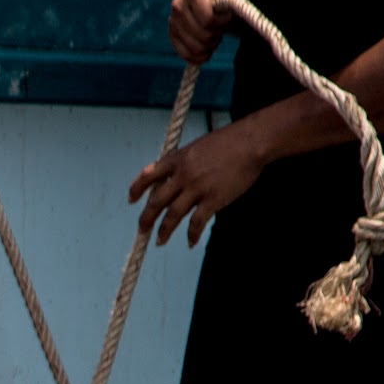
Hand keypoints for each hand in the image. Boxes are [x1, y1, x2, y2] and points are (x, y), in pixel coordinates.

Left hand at [129, 118, 268, 245]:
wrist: (252, 141)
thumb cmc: (229, 141)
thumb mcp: (198, 147)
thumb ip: (184, 163)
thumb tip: (175, 179)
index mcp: (177, 159)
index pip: (148, 175)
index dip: (137, 189)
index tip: (131, 200)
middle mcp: (182, 175)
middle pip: (156, 201)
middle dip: (146, 219)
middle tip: (142, 231)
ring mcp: (197, 188)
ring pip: (172, 215)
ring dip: (164, 231)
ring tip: (159, 241)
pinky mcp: (213, 199)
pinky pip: (196, 222)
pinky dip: (191, 234)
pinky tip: (190, 242)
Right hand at [169, 0, 246, 64]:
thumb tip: (224, 7)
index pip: (207, 19)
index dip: (222, 23)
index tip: (228, 17)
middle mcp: (178, 5)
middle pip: (202, 35)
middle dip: (216, 35)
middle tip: (222, 28)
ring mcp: (172, 21)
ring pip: (195, 48)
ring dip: (210, 46)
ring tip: (215, 36)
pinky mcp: (172, 35)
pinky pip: (185, 55)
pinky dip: (200, 57)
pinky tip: (207, 49)